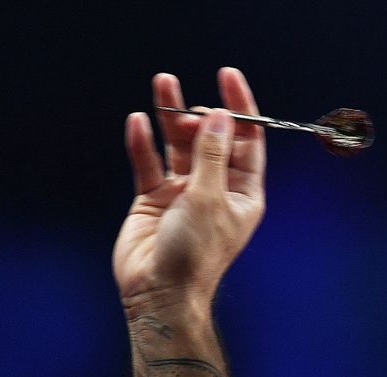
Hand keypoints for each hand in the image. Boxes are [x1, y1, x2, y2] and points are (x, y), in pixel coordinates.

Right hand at [114, 68, 265, 314]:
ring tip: (163, 84)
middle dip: (201, 115)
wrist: (160, 292)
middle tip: (188, 105)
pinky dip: (144, 143)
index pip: (247, 141)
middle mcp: (216, 189)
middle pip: (211, 139)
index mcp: (245, 193)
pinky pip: (149, 164)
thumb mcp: (209, 198)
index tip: (228, 76)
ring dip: (171, 117)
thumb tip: (220, 116)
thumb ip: (211, 154)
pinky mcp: (153, 199)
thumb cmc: (195, 253)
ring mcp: (184, 193)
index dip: (240, 108)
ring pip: (179, 146)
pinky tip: (139, 121)